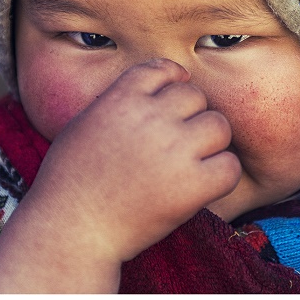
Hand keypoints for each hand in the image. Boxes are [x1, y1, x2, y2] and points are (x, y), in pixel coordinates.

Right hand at [0, 58, 241, 292]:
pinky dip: (221, 174)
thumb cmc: (70, 181)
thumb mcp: (84, 123)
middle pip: (195, 96)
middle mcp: (150, 117)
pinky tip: (203, 184)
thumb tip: (156, 89)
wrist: (69, 230)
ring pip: (218, 125)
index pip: (163, 69)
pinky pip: (229, 165)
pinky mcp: (191, 186)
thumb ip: (118, 101)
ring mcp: (173, 150)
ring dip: (210, 141)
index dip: (173, 81)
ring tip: (193, 162)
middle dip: (189, 115)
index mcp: (121, 98)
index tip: (173, 99)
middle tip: (177, 142)